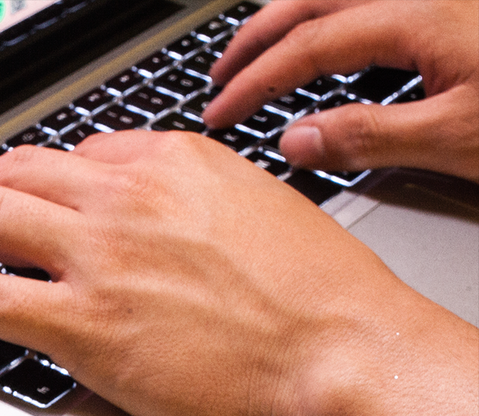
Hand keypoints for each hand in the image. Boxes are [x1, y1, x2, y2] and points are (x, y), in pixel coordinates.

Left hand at [0, 132, 400, 415]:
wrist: (339, 357)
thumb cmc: (319, 301)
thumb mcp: (258, 213)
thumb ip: (192, 206)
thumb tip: (157, 222)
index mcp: (174, 163)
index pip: (74, 154)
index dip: (30, 177)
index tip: (16, 195)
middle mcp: (126, 198)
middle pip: (14, 175)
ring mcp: (99, 258)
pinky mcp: (83, 324)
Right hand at [204, 0, 478, 182]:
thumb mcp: (456, 136)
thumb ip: (372, 137)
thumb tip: (296, 141)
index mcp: (420, 16)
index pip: (310, 45)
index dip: (256, 81)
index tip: (221, 112)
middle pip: (315, 2)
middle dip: (258, 38)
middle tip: (221, 75)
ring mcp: (442, 1)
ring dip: (292, 22)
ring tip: (263, 53)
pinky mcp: (458, 14)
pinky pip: (373, 8)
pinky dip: (333, 22)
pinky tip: (332, 45)